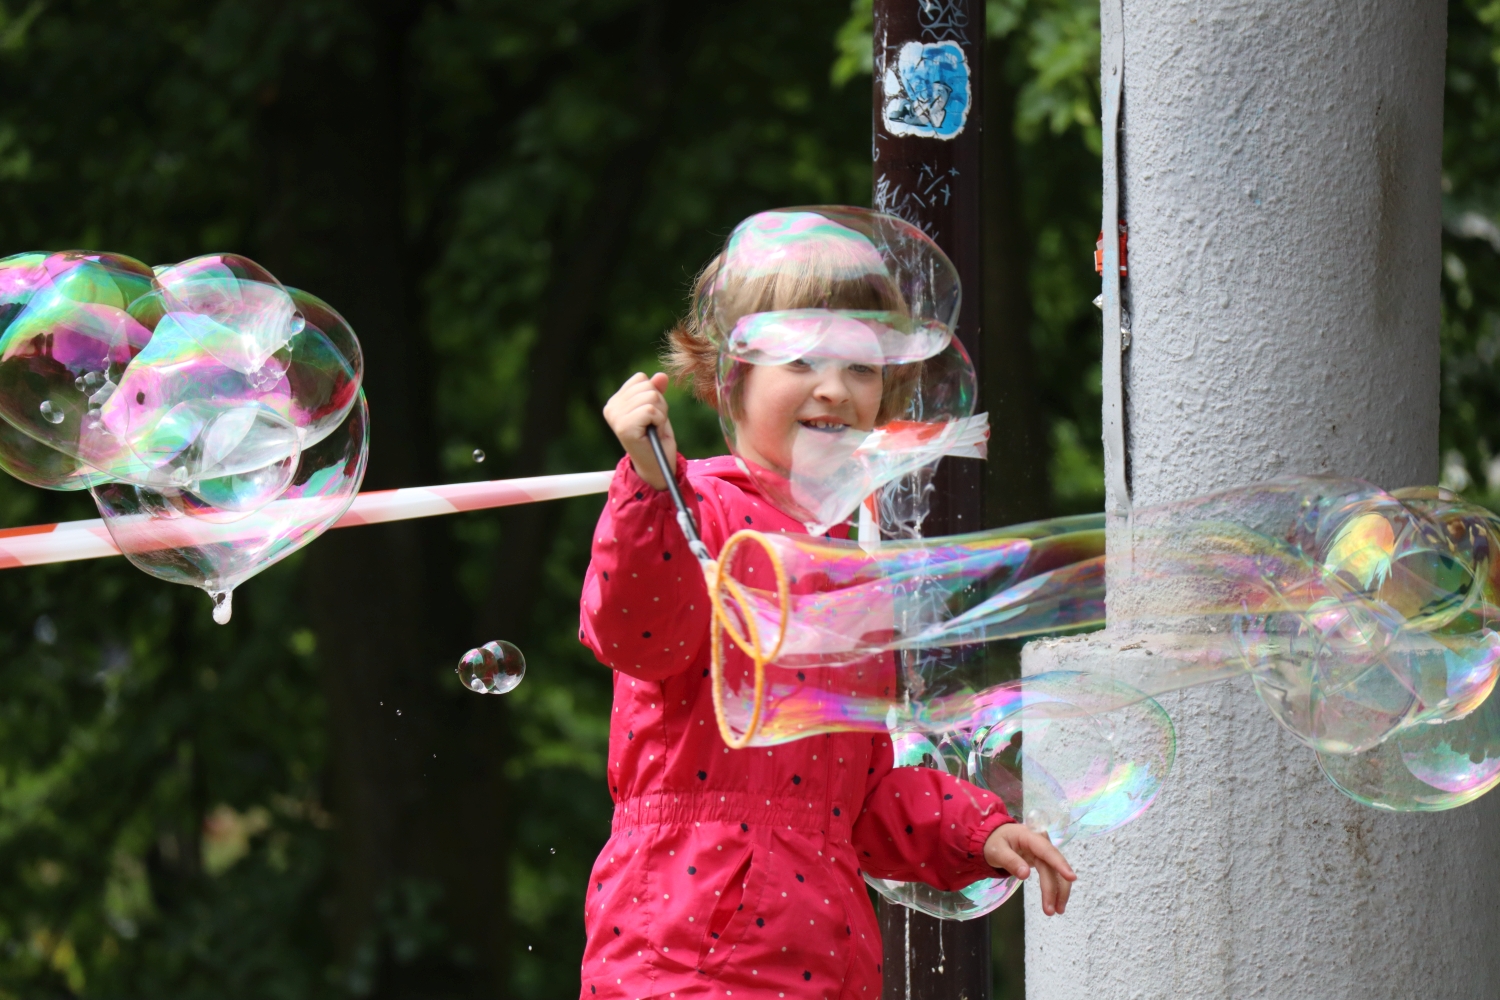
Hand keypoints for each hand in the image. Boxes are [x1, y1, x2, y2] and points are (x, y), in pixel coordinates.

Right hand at [603, 372, 676, 490]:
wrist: (657, 466)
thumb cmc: (656, 438)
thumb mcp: (657, 409)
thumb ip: (656, 391)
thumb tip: (661, 375)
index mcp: (615, 401)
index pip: (641, 379)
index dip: (654, 395)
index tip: (650, 416)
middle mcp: (611, 408)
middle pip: (647, 386)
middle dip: (659, 405)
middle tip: (653, 424)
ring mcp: (616, 417)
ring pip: (652, 396)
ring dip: (660, 414)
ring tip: (653, 429)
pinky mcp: (624, 427)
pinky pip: (652, 410)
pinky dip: (659, 421)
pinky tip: (653, 433)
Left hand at [983, 823, 1076, 915]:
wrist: (995, 838)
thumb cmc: (995, 842)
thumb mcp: (996, 851)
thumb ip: (1010, 861)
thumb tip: (1025, 875)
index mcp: (1030, 837)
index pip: (1047, 851)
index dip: (1060, 864)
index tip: (1071, 877)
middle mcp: (1041, 844)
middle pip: (1052, 867)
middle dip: (1054, 889)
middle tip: (1051, 911)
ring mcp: (1043, 853)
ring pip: (1056, 873)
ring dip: (1058, 892)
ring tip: (1057, 911)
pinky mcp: (1043, 861)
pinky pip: (1052, 875)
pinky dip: (1055, 888)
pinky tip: (1056, 902)